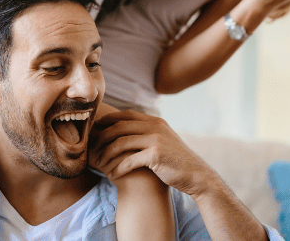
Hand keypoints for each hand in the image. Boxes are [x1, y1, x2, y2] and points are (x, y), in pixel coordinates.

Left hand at [90, 110, 218, 197]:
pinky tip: (112, 175)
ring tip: (100, 163)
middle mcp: (155, 126)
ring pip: (121, 142)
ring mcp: (156, 139)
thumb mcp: (163, 140)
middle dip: (103, 137)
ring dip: (107, 153)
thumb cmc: (176, 161)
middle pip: (119, 126)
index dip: (108, 120)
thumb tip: (127, 131)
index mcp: (155, 121)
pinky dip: (118, 168)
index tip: (96, 130)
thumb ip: (148, 133)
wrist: (196, 175)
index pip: (126, 114)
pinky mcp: (156, 155)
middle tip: (92, 148)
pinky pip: (129, 160)